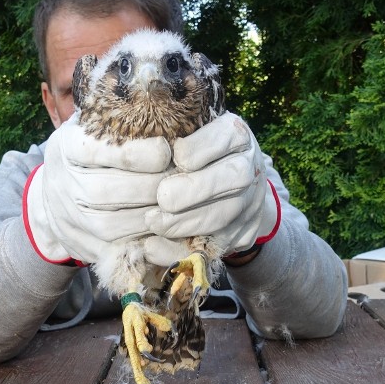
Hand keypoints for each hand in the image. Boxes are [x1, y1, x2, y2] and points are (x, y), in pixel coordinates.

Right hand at [23, 114, 171, 265]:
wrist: (52, 197)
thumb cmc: (90, 152)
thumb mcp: (95, 126)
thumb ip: (122, 118)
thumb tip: (168, 104)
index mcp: (65, 146)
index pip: (95, 151)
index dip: (134, 153)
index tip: (166, 150)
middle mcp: (61, 183)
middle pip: (103, 191)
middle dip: (148, 187)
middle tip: (180, 181)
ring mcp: (67, 218)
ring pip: (108, 225)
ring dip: (148, 217)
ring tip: (175, 206)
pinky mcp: (79, 246)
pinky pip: (112, 250)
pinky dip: (141, 242)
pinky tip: (165, 231)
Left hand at [144, 112, 279, 263]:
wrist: (227, 188)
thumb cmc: (190, 154)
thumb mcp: (184, 134)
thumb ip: (165, 133)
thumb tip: (133, 135)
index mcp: (235, 134)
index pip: (229, 135)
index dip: (203, 148)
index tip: (177, 157)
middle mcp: (250, 165)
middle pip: (235, 177)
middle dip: (196, 190)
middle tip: (162, 198)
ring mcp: (251, 202)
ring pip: (227, 214)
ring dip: (188, 222)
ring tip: (154, 222)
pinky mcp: (241, 234)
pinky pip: (214, 246)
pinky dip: (181, 250)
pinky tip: (153, 248)